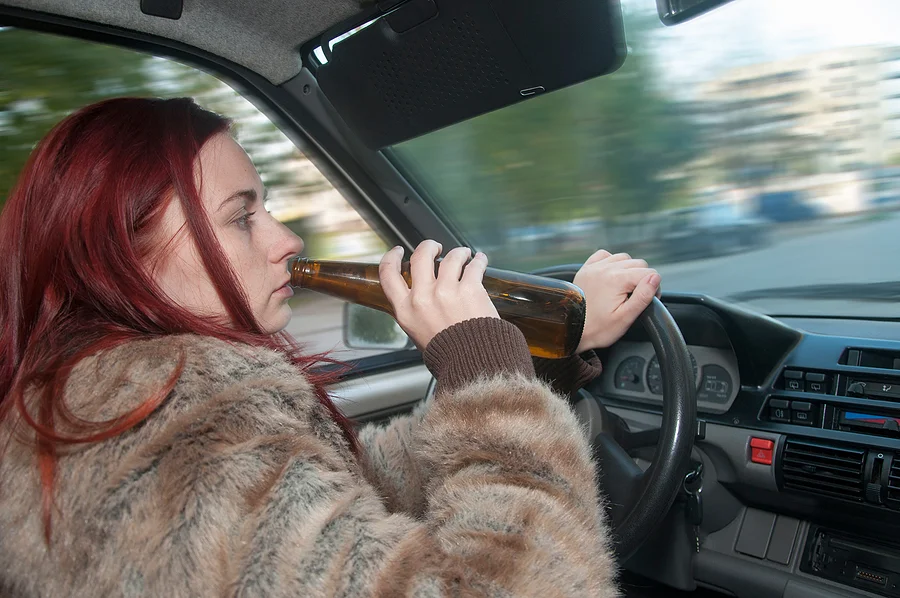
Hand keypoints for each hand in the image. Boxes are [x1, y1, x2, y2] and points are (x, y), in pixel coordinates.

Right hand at [379, 240, 498, 349]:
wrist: (474, 364)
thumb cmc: (448, 354)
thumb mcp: (417, 334)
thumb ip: (414, 313)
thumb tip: (418, 296)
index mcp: (406, 310)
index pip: (388, 275)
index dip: (391, 258)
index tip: (398, 251)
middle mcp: (423, 298)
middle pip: (420, 256)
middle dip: (428, 246)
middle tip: (436, 247)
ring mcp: (447, 291)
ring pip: (450, 257)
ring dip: (459, 252)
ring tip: (465, 254)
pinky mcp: (470, 289)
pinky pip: (474, 265)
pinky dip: (479, 260)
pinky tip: (480, 260)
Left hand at [573, 250, 660, 352]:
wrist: (571, 330)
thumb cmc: (598, 329)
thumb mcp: (626, 318)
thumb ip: (643, 296)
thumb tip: (655, 278)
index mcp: (617, 280)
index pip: (649, 274)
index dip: (654, 289)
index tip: (646, 302)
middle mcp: (605, 268)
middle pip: (638, 264)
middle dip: (642, 279)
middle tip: (635, 298)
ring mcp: (594, 267)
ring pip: (623, 258)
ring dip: (628, 270)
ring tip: (624, 289)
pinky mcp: (586, 269)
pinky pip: (604, 255)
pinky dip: (612, 262)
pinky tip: (612, 276)